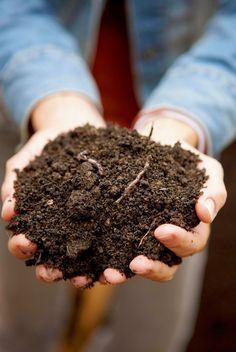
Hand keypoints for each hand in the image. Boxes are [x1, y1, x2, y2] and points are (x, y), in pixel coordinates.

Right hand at [1, 93, 106, 286]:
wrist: (73, 132)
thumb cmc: (44, 149)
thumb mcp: (26, 163)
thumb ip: (14, 183)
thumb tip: (8, 208)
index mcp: (36, 221)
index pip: (24, 243)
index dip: (22, 247)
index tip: (27, 243)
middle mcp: (59, 231)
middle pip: (51, 259)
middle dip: (49, 270)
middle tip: (51, 271)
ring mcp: (83, 229)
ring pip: (81, 259)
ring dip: (80, 272)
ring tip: (85, 277)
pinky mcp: (106, 222)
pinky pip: (109, 242)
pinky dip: (110, 256)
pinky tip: (116, 263)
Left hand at [99, 116, 226, 284]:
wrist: (160, 148)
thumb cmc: (187, 162)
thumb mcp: (207, 172)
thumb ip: (212, 192)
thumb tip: (206, 213)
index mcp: (192, 229)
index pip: (190, 243)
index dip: (178, 241)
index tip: (161, 230)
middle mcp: (169, 241)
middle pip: (165, 265)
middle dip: (151, 267)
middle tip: (135, 264)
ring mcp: (145, 239)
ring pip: (137, 264)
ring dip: (123, 273)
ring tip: (107, 274)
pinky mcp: (124, 231)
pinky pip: (116, 250)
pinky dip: (104, 261)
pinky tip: (91, 268)